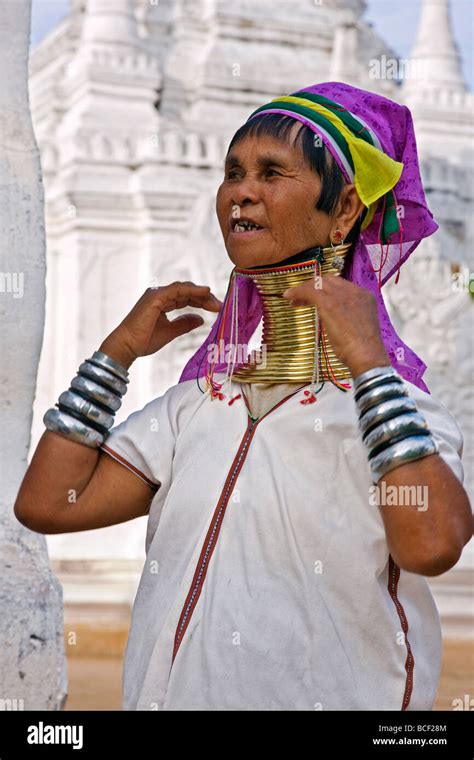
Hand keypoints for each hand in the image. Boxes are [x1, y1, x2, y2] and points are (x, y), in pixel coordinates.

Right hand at [99, 282, 221, 368]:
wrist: (127, 346)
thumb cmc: (144, 340)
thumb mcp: (170, 332)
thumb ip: (184, 324)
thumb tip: (201, 320)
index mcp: (162, 302)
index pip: (186, 298)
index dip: (202, 302)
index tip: (217, 308)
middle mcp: (159, 296)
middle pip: (187, 292)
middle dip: (204, 298)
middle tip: (219, 306)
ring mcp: (156, 294)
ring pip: (184, 289)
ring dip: (201, 294)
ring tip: (215, 302)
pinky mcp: (155, 297)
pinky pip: (177, 290)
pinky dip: (191, 290)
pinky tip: (205, 292)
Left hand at [282, 273, 389, 377]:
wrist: (367, 355)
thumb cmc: (363, 350)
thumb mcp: (357, 328)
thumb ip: (348, 318)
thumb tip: (336, 321)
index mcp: (364, 297)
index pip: (341, 285)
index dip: (325, 290)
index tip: (315, 298)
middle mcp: (355, 291)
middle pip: (329, 280)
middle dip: (314, 287)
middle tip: (302, 298)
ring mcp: (343, 295)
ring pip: (319, 283)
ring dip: (304, 289)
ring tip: (293, 299)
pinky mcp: (330, 302)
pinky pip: (310, 290)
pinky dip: (298, 292)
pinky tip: (289, 297)